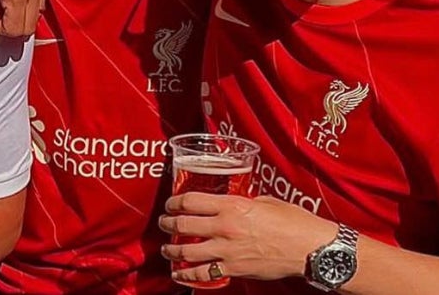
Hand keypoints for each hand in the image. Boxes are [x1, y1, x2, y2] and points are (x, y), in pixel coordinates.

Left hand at [159, 192, 336, 285]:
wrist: (311, 248)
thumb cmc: (293, 222)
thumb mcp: (265, 201)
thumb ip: (243, 202)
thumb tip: (232, 204)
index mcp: (231, 206)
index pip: (191, 201)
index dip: (175, 202)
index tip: (170, 204)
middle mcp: (225, 227)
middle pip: (183, 225)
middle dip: (167, 223)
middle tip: (163, 222)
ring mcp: (228, 250)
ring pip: (188, 251)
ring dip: (172, 250)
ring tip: (166, 249)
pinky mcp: (234, 269)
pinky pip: (204, 273)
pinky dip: (188, 274)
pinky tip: (179, 273)